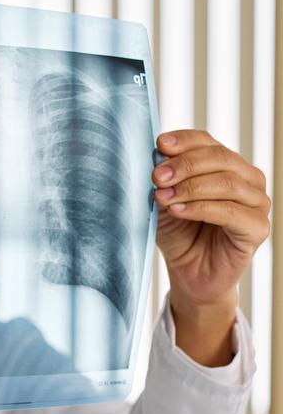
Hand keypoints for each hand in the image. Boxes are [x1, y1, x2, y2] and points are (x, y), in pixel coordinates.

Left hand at [152, 130, 269, 363]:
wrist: (188, 272)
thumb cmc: (178, 233)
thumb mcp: (165, 200)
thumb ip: (165, 178)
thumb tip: (157, 154)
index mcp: (227, 166)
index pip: (208, 142)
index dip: (184, 141)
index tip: (159, 144)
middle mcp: (247, 180)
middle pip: (220, 158)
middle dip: (184, 165)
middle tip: (156, 176)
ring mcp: (257, 203)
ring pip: (227, 183)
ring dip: (191, 187)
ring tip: (163, 196)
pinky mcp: (257, 228)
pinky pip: (232, 212)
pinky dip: (201, 208)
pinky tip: (178, 210)